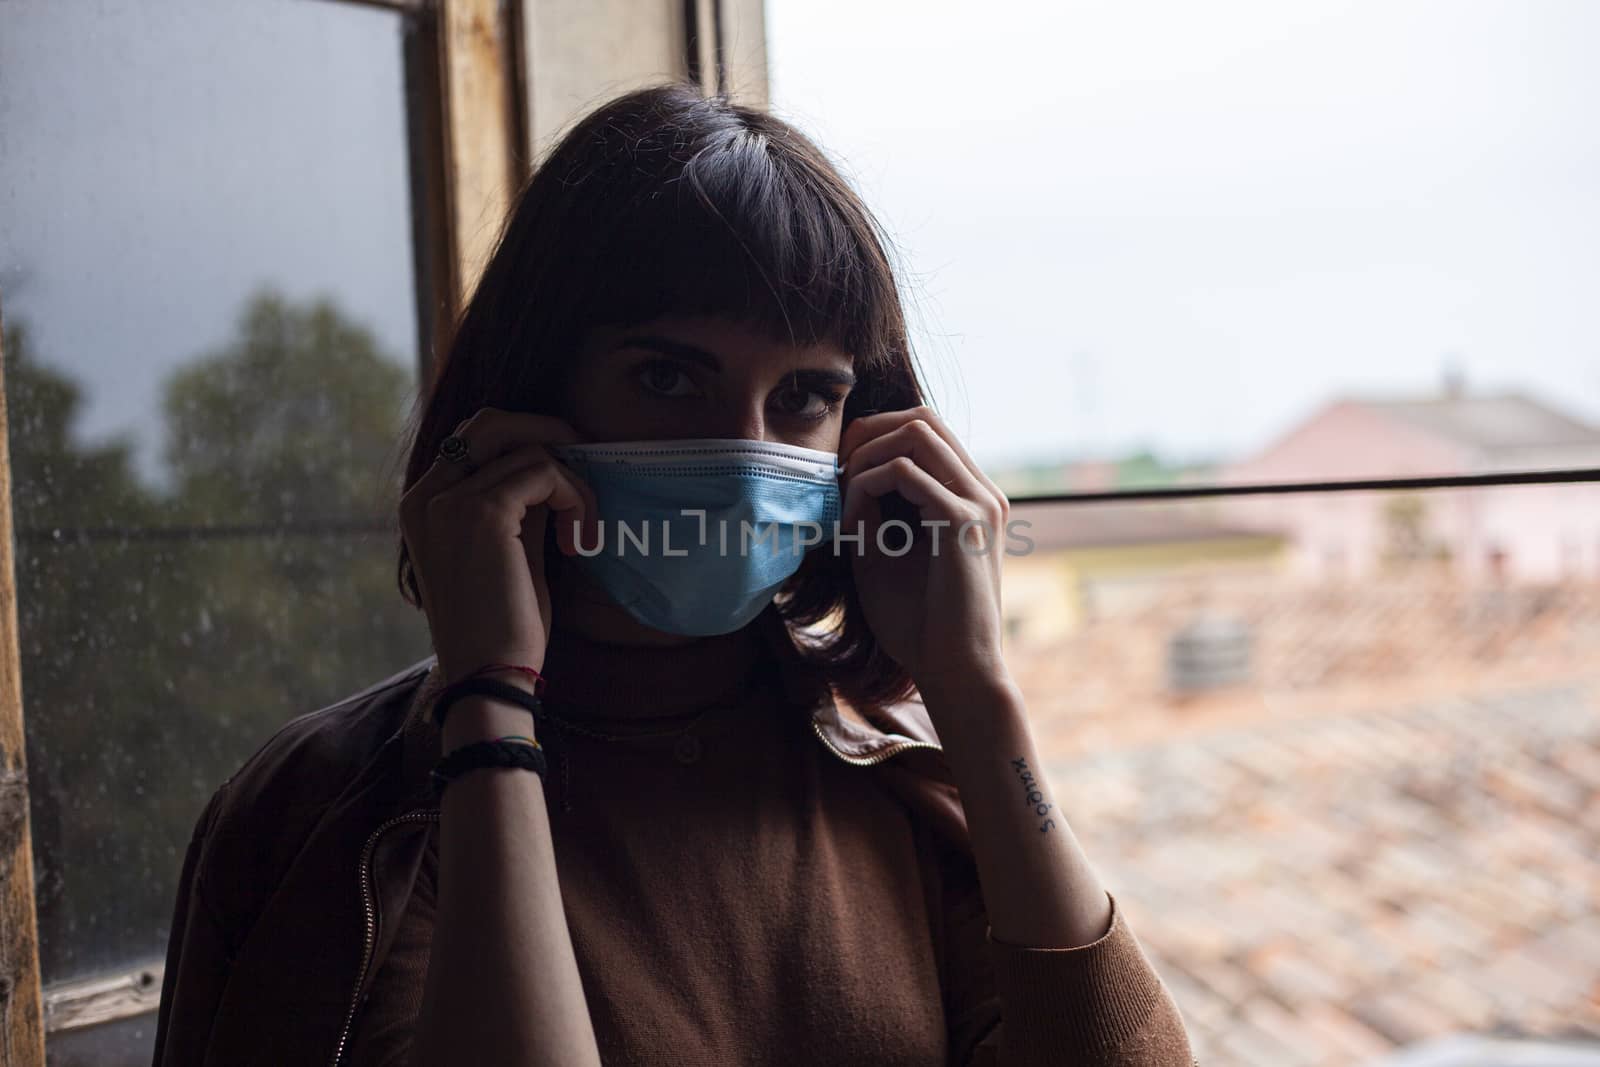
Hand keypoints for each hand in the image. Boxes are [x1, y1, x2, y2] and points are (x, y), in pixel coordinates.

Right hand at [399, 408, 597, 687]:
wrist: (489, 678)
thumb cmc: (502, 629)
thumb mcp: (510, 553)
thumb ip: (521, 507)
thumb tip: (554, 467)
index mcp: (422, 506)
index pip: (472, 439)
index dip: (525, 439)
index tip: (567, 467)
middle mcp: (426, 497)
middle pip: (490, 421)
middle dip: (546, 430)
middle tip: (585, 458)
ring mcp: (449, 501)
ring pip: (529, 448)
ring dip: (573, 484)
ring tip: (582, 533)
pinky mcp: (483, 511)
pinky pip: (545, 471)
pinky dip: (575, 498)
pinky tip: (579, 543)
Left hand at [837, 405, 1011, 691]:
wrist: (955, 672)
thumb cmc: (921, 624)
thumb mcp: (885, 555)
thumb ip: (871, 513)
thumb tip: (845, 474)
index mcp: (972, 498)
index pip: (927, 431)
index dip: (876, 437)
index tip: (841, 472)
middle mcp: (983, 491)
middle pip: (923, 417)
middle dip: (869, 432)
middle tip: (835, 469)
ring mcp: (978, 502)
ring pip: (916, 432)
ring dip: (867, 454)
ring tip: (843, 491)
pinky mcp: (962, 521)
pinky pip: (904, 472)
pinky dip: (867, 485)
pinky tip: (854, 521)